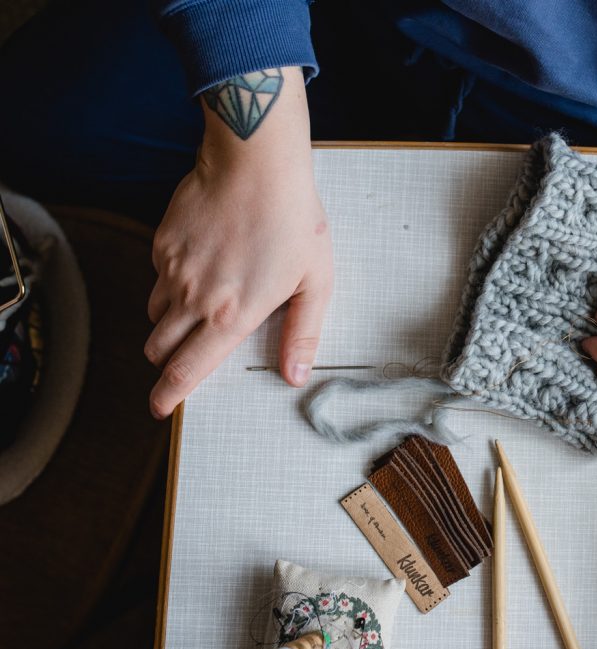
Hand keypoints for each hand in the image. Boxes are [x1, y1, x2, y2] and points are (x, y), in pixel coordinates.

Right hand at [145, 67, 331, 418]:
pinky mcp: (161, 244)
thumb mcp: (315, 281)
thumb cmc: (293, 220)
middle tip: (185, 355)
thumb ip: (302, 332)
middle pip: (160, 348)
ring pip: (154, 314)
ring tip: (200, 306)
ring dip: (169, 322)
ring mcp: (172, 271)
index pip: (188, 370)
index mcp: (233, 316)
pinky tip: (202, 263)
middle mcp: (195, 300)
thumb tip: (295, 374)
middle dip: (168, 359)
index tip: (159, 408)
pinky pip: (157, 277)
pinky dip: (171, 283)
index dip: (169, 394)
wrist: (255, 164)